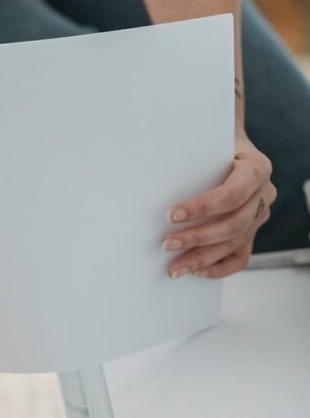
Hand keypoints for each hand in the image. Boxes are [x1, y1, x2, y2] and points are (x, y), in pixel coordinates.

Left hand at [163, 134, 276, 279]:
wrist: (229, 149)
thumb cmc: (213, 147)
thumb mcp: (206, 146)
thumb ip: (193, 162)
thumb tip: (153, 185)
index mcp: (257, 168)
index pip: (232, 195)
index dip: (202, 208)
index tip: (171, 215)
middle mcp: (264, 193)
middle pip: (233, 225)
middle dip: (197, 237)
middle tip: (166, 244)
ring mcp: (260, 215)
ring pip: (234, 244)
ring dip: (201, 258)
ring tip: (174, 268)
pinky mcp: (252, 232)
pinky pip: (239, 258)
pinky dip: (217, 268)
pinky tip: (196, 271)